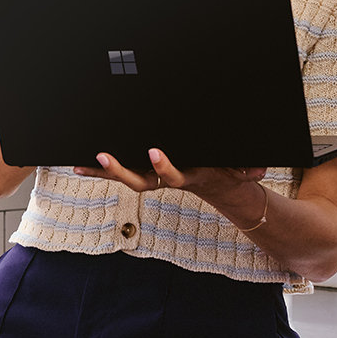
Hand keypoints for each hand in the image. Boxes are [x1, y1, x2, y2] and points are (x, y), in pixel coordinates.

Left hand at [74, 147, 264, 205]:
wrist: (223, 185)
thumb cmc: (230, 171)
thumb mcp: (242, 171)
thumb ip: (248, 170)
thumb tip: (258, 171)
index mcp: (190, 176)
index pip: (174, 175)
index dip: (163, 167)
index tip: (154, 152)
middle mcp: (167, 179)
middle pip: (140, 181)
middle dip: (119, 170)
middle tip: (102, 155)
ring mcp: (155, 177)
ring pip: (126, 176)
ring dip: (103, 171)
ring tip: (79, 163)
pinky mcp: (146, 172)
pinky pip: (122, 172)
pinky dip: (101, 170)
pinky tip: (79, 165)